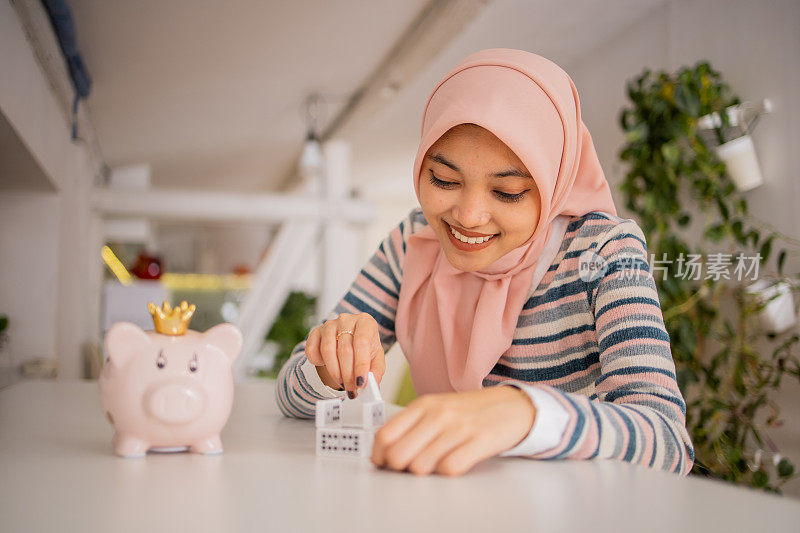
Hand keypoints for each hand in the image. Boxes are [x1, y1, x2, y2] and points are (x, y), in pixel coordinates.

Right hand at [304, 312, 384, 397]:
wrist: (350, 339)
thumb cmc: (365, 348)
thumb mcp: (376, 358)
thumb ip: (376, 371)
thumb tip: (373, 384)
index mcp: (366, 322)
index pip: (362, 343)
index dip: (361, 365)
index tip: (361, 383)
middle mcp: (347, 320)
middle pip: (344, 350)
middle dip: (348, 375)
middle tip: (351, 390)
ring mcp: (329, 324)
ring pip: (327, 351)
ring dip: (335, 372)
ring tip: (342, 383)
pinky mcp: (315, 332)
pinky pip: (312, 350)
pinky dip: (317, 362)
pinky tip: (327, 366)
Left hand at [370, 385, 535, 475]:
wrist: (512, 406)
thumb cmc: (470, 412)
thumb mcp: (437, 409)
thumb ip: (411, 426)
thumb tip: (384, 453)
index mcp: (423, 405)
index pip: (384, 435)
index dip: (379, 456)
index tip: (383, 464)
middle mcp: (438, 414)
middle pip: (398, 455)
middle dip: (400, 469)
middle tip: (411, 467)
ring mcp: (458, 427)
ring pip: (420, 466)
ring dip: (426, 472)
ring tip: (436, 463)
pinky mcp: (479, 440)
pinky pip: (449, 468)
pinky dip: (448, 472)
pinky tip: (455, 462)